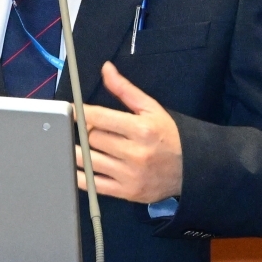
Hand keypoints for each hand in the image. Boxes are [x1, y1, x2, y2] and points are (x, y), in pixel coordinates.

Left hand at [75, 61, 181, 203]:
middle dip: (86, 131)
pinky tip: (77, 167)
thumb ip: (125, 89)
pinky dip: (80, 175)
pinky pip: (93, 185)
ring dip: (78, 151)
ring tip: (75, 145)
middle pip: (93, 138)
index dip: (80, 112)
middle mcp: (135, 153)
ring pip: (89, 160)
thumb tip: (106, 69)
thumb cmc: (168, 135)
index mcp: (141, 129)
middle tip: (86, 129)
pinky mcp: (126, 192)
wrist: (191, 169)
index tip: (70, 110)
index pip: (99, 117)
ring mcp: (130, 175)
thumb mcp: (151, 108)